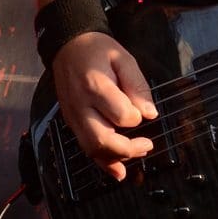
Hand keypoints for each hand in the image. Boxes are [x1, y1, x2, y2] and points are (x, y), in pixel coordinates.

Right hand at [51, 31, 157, 182]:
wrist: (67, 46)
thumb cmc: (98, 50)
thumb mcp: (123, 59)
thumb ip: (137, 86)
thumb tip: (150, 114)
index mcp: (96, 86)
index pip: (121, 115)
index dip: (136, 117)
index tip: (143, 111)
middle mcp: (81, 106)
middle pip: (102, 140)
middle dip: (128, 149)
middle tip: (148, 145)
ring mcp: (73, 116)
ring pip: (92, 149)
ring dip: (116, 159)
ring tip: (138, 153)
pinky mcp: (71, 122)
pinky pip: (85, 147)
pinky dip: (102, 162)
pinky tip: (118, 172)